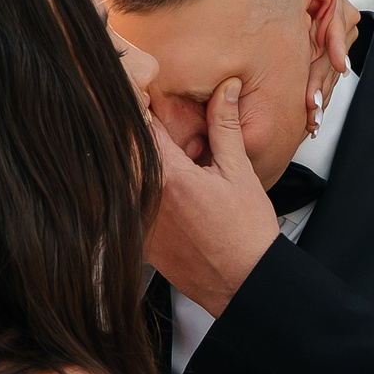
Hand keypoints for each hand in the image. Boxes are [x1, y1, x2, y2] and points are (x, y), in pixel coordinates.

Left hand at [145, 78, 278, 316]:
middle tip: (159, 127)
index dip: (142, 104)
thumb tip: (225, 89)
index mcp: (170, 176)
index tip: (147, 95)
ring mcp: (140, 222)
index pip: (140, 125)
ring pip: (127, 179)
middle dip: (140, 135)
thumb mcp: (240, 172)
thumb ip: (224, 127)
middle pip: (128, 151)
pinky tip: (170, 197)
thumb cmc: (246, 234)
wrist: (245, 284)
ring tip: (172, 167)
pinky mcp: (140, 241)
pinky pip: (131, 206)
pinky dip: (142, 193)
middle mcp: (146, 198)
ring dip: (140, 165)